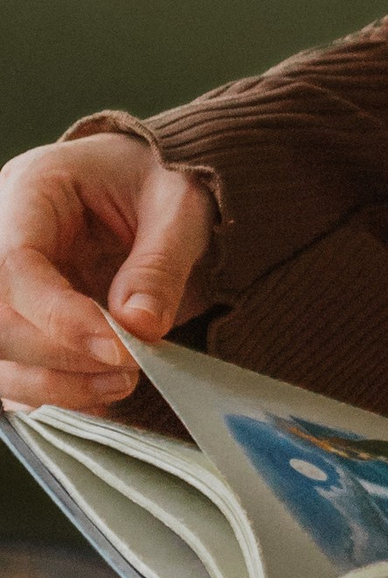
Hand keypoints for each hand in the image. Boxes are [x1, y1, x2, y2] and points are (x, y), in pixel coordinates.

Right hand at [0, 137, 213, 410]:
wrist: (153, 185)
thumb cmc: (160, 182)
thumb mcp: (180, 205)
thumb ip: (161, 262)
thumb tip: (140, 326)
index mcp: (31, 190)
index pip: (15, 264)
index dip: (59, 317)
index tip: (120, 349)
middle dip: (58, 356)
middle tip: (129, 369)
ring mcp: (1, 284)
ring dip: (53, 384)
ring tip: (123, 384)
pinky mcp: (16, 321)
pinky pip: (12, 371)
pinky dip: (52, 393)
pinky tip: (101, 395)